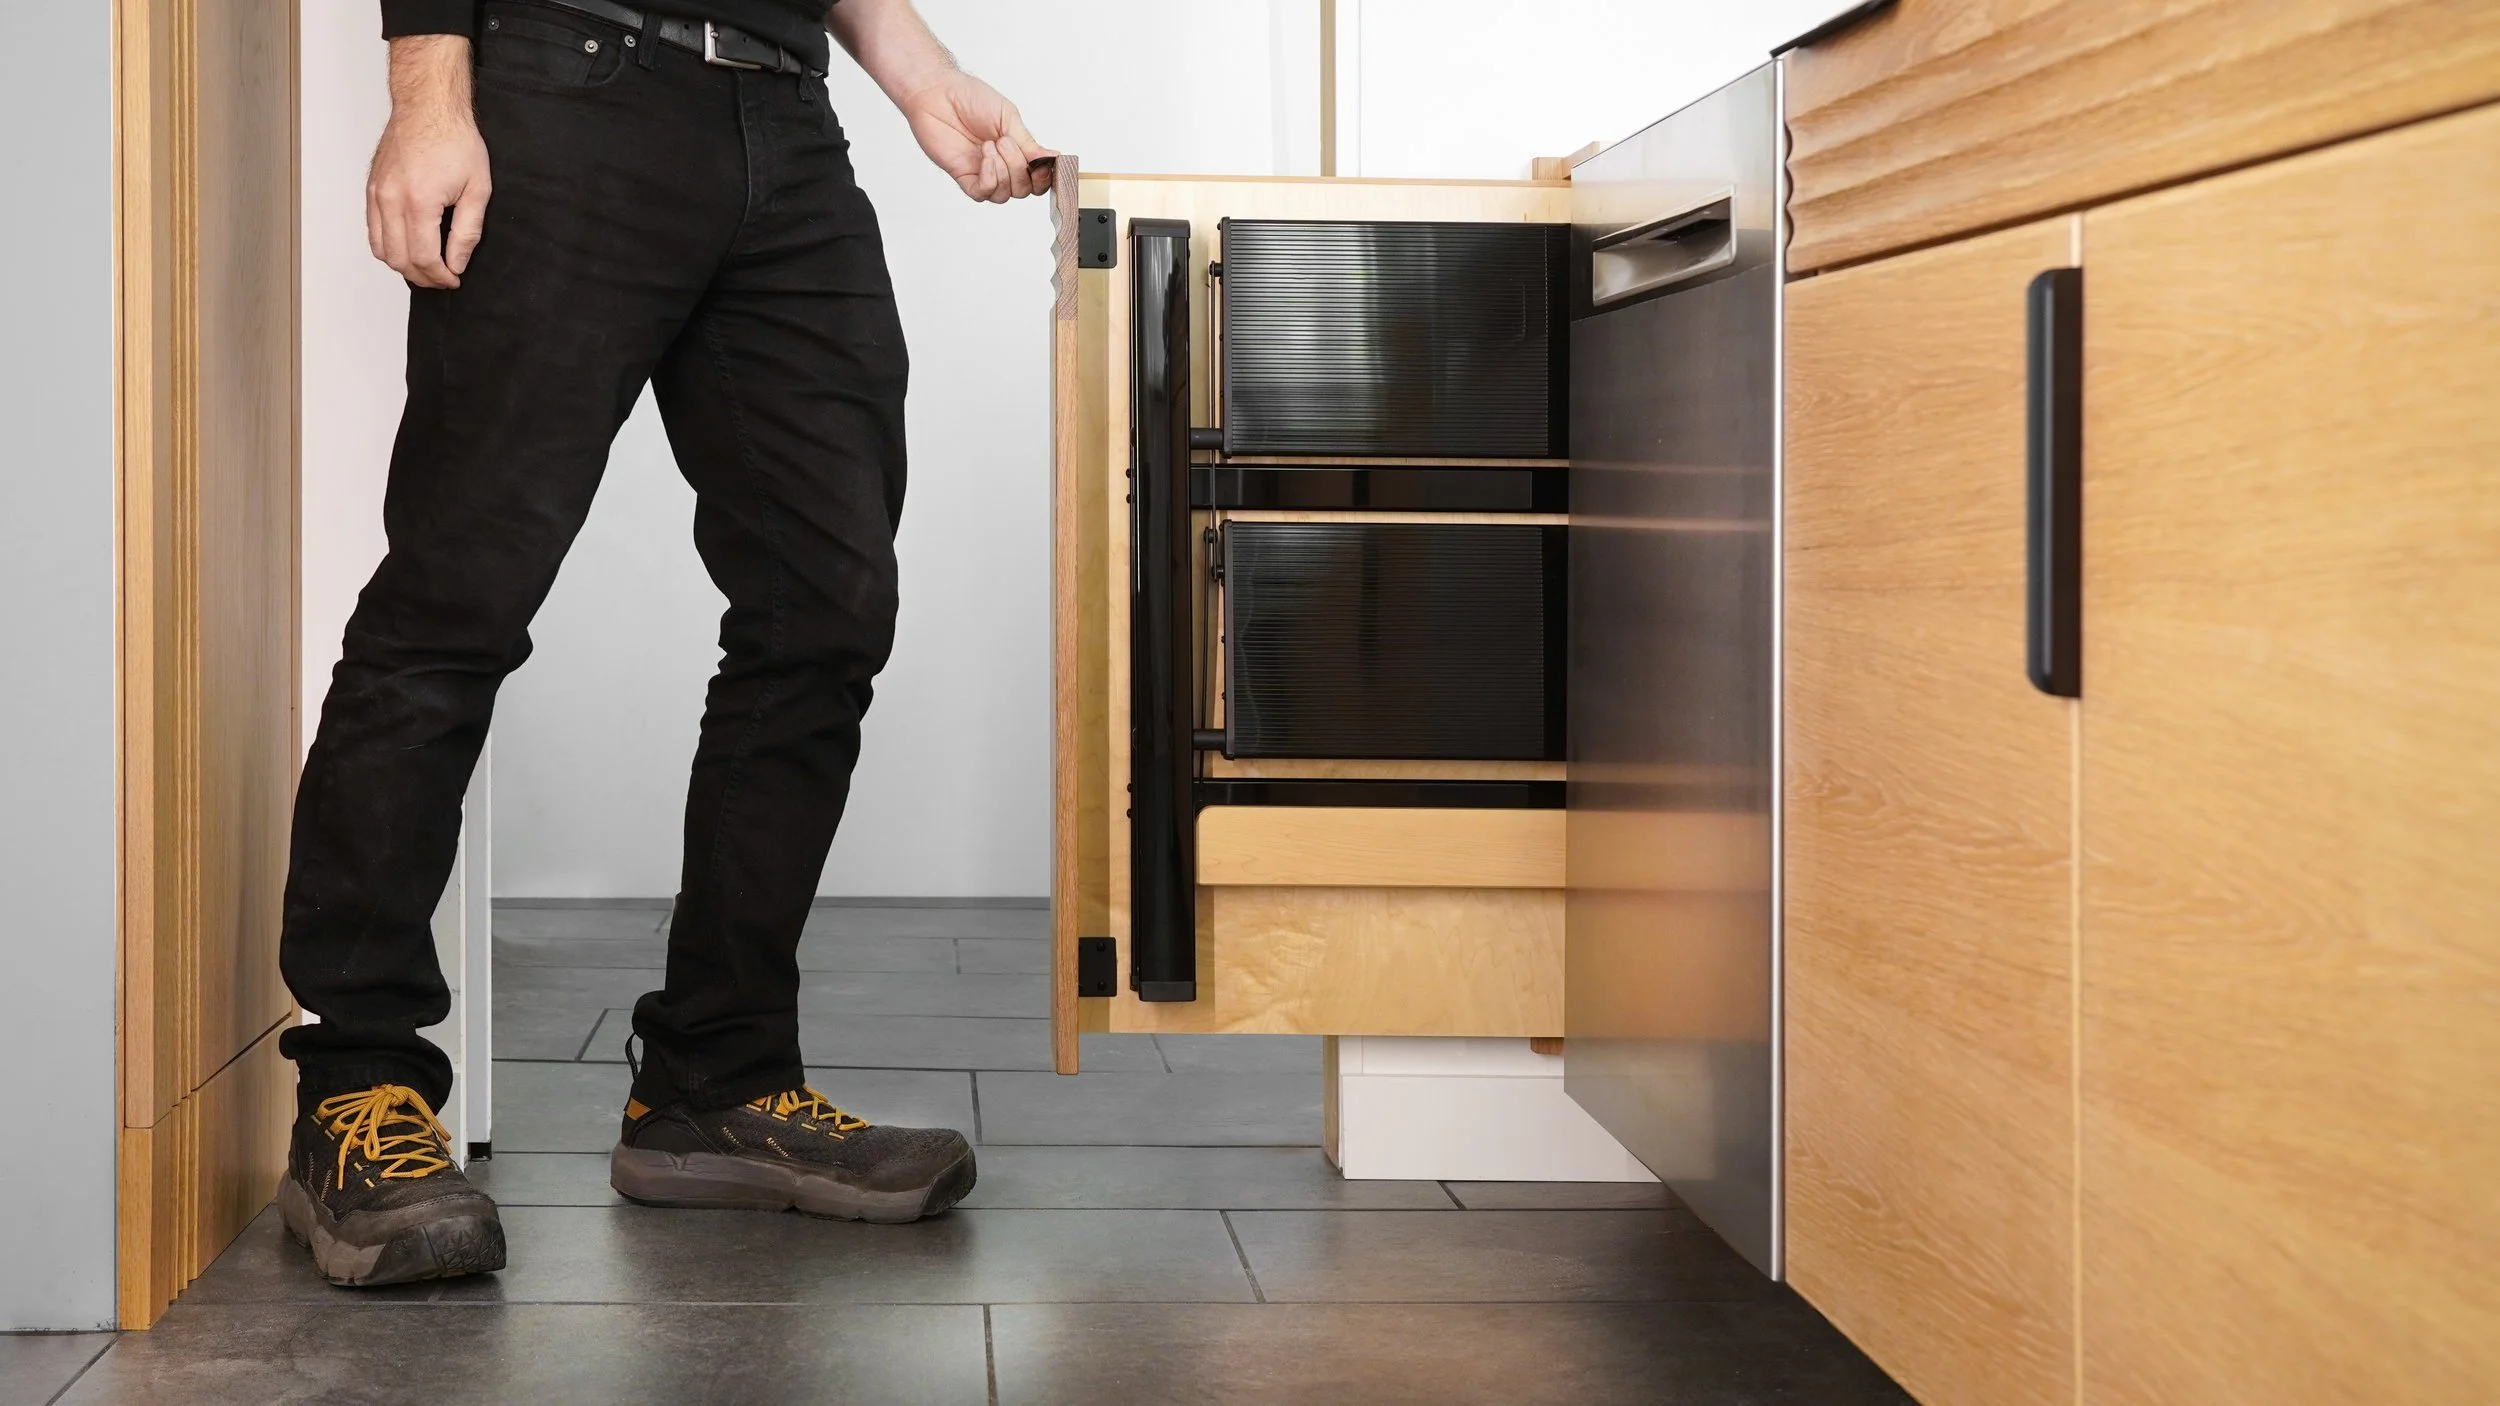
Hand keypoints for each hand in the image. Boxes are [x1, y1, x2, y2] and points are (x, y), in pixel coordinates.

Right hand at [367, 36, 490, 288]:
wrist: (428, 107)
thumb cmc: (454, 140)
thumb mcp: (477, 189)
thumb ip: (467, 231)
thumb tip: (457, 262)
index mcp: (419, 202)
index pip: (423, 258)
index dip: (440, 277)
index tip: (454, 280)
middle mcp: (391, 200)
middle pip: (398, 259)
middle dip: (422, 277)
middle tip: (443, 278)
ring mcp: (377, 194)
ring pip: (380, 249)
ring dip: (402, 265)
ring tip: (427, 267)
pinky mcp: (372, 188)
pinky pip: (373, 230)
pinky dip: (387, 246)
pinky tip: (408, 247)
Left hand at [897, 70, 1055, 202]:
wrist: (939, 94)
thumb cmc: (971, 98)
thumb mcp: (1008, 117)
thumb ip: (1029, 143)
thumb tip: (1054, 158)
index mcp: (1017, 151)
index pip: (1039, 178)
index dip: (1045, 177)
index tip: (1043, 163)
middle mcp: (1002, 166)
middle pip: (1025, 189)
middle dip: (1019, 168)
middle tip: (1004, 141)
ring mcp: (984, 173)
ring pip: (1006, 194)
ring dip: (1003, 170)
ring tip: (989, 144)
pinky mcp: (965, 177)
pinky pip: (984, 193)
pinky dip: (989, 179)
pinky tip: (984, 158)